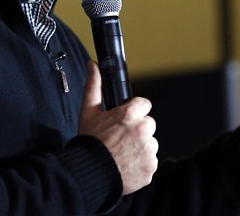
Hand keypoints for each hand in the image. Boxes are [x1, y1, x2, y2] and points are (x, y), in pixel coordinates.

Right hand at [79, 61, 157, 194]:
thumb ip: (94, 85)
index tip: (125, 119)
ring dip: (140, 146)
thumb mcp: (89, 111)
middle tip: (121, 137)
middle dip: (138, 128)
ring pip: (150, 142)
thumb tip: (94, 65)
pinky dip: (141, 162)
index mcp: (129, 114)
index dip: (134, 111)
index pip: (144, 104)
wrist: (89, 174)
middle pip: (148, 123)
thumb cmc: (89, 142)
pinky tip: (127, 164)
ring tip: (123, 152)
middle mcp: (142, 130)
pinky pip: (150, 160)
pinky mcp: (151, 167)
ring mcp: (148, 150)